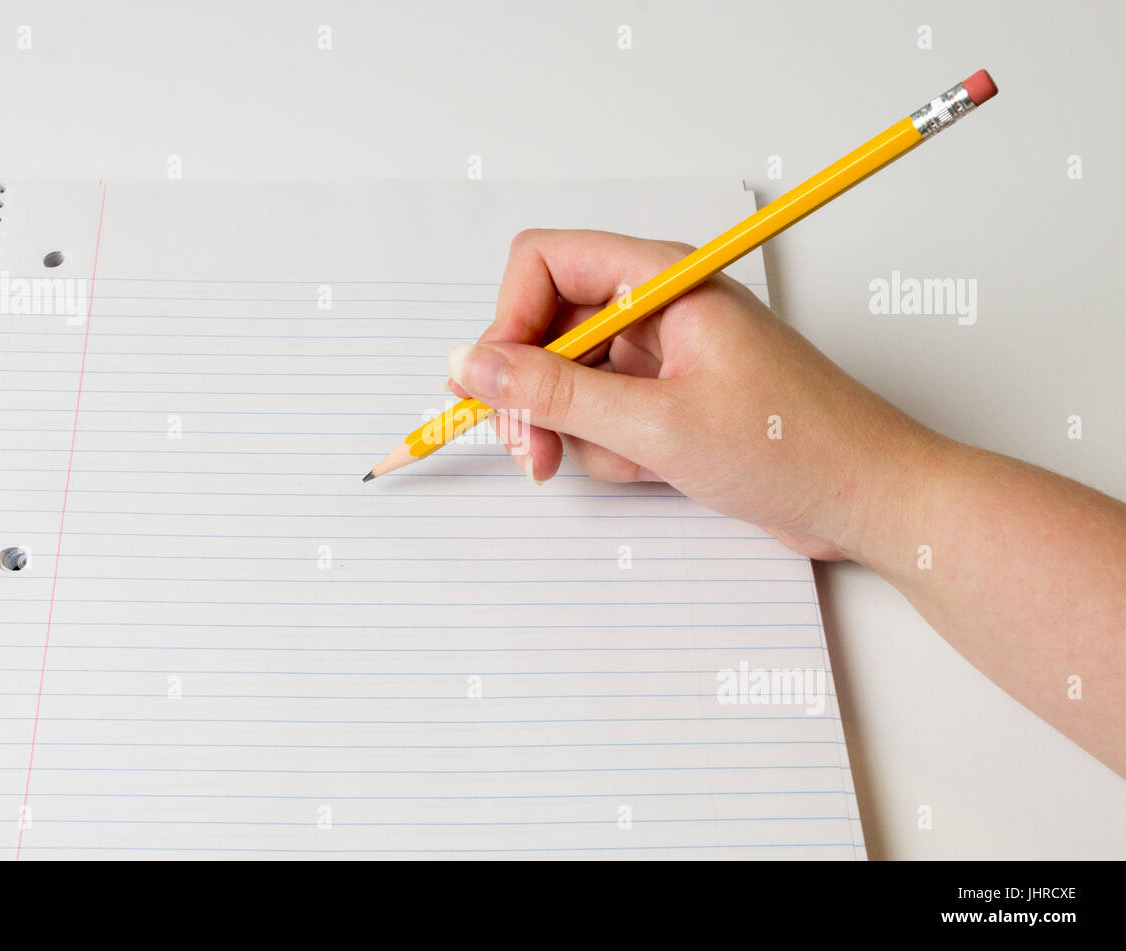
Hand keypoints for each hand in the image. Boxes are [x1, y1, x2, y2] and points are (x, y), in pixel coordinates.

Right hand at [447, 229, 934, 561]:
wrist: (868, 499)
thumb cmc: (794, 447)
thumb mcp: (655, 425)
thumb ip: (554, 394)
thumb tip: (472, 366)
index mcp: (662, 279)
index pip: (544, 263)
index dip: (508, 322)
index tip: (497, 387)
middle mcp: (657, 305)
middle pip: (548, 327)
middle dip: (534, 394)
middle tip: (530, 451)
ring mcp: (664, 353)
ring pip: (571, 379)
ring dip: (579, 430)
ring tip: (629, 462)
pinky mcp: (671, 396)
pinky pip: (604, 413)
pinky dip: (612, 448)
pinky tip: (654, 469)